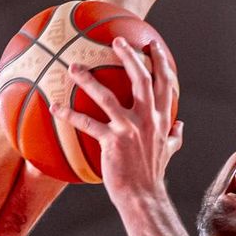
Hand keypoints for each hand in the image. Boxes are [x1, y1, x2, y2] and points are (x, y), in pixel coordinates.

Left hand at [52, 36, 182, 203]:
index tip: (152, 45)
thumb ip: (174, 135)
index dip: (160, 61)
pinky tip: (55, 107)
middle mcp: (147, 119)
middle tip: (116, 40)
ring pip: (107, 97)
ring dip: (88, 79)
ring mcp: (129, 129)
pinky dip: (70, 114)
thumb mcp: (169, 150)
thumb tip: (180, 124)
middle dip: (130, 56)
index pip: (165, 83)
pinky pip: (87, 123)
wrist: (143, 195)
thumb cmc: (152, 174)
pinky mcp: (112, 141)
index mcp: (160, 118)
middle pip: (141, 79)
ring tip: (74, 66)